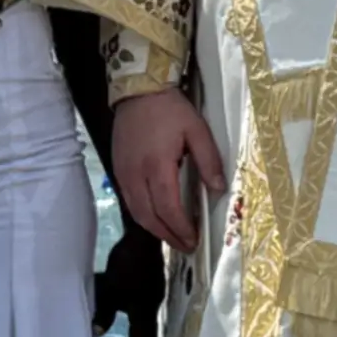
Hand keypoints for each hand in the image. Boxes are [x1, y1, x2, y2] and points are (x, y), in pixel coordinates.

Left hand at [94, 226, 165, 336]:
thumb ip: (104, 312)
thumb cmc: (126, 264)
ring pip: (146, 324)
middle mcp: (153, 307)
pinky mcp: (153, 286)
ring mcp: (155, 296)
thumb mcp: (109, 288)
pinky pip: (145, 310)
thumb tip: (96, 334)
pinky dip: (133, 317)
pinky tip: (119, 306)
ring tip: (113, 331)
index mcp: (144, 312)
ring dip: (131, 332)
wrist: (143, 238)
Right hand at [112, 89, 226, 250]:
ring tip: (173, 238)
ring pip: (137, 213)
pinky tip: (157, 219)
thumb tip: (219, 189)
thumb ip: (209, 160)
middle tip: (186, 246)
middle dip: (168, 236)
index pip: (168, 208)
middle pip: (149, 217)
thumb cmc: (170, 109)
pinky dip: (144, 216)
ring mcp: (123, 174)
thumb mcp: (197, 130)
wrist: (138, 89)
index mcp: (157, 165)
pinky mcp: (117, 170)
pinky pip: (129, 202)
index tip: (194, 239)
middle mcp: (136, 175)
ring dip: (155, 230)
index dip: (181, 227)